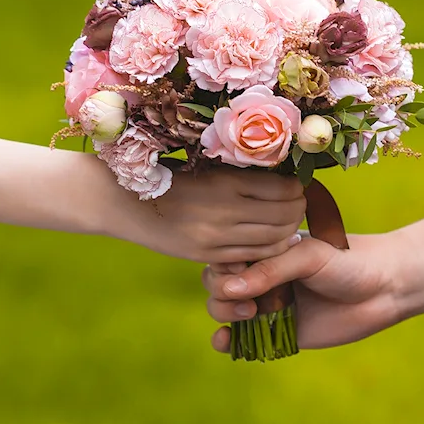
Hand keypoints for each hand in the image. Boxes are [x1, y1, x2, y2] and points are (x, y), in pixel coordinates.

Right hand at [113, 167, 305, 263]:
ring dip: (290, 230)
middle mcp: (224, 212)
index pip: (281, 188)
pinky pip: (252, 256)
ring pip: (273, 239)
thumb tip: (279, 172)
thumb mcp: (204, 167)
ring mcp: (216, 238)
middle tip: (301, 201)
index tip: (299, 182)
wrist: (121, 201)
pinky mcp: (206, 256)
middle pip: (283, 216)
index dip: (297, 186)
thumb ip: (237, 173)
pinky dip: (271, 249)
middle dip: (299, 208)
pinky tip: (274, 240)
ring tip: (292, 219)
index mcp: (224, 182)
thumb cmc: (165, 175)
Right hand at [202, 215, 423, 349]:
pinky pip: (244, 339)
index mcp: (266, 248)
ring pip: (225, 310)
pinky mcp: (279, 332)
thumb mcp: (308, 257)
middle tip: (249, 300)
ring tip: (249, 315)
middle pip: (218, 284)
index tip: (236, 271)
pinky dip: (228, 342)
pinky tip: (227, 342)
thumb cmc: (348, 260)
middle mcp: (262, 275)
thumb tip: (228, 288)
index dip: (222, 266)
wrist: (385, 286)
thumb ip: (270, 270)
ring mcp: (269, 304)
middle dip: (221, 292)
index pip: (225, 254)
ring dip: (224, 314)